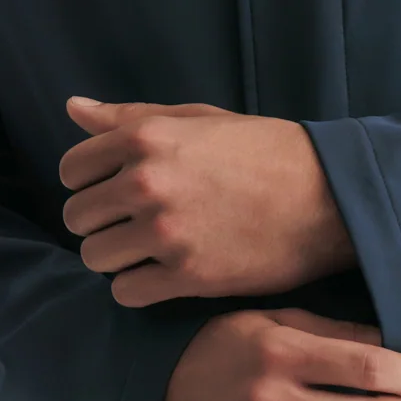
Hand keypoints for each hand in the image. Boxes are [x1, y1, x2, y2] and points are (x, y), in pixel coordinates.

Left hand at [59, 97, 356, 305]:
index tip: (116, 193)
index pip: (72, 170)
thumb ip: (131, 117)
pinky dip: (136, 288)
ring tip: (148, 252)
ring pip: (96, 257)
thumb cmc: (266, 152)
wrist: (328, 197)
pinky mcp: (187, 276)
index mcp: (145, 139)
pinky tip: (161, 276)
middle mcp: (147, 184)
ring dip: (116, 258)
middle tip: (134, 225)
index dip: (90, 184)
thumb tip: (73, 107)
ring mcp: (165, 233)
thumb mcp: (199, 120)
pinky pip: (125, 292)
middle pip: (78, 217)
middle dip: (100, 223)